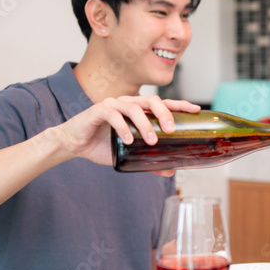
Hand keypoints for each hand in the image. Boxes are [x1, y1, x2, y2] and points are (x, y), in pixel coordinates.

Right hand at [44, 95, 199, 171]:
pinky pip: (113, 115)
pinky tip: (128, 140)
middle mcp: (127, 103)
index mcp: (137, 110)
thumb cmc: (102, 145)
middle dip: (164, 112)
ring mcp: (112, 105)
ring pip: (133, 107)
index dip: (179, 105)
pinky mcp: (98, 110)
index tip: (196, 110)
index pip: (162, 104)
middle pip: (151, 100)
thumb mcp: (128, 155)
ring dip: (144, 123)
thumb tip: (170, 170)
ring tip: (151, 141)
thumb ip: (148, 161)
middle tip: (171, 129)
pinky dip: (122, 127)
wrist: (74, 145)